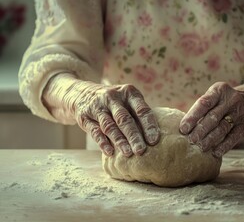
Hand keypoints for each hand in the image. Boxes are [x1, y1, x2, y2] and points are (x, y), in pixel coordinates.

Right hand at [42, 73, 160, 156]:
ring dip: (119, 140)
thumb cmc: (115, 102)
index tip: (154, 140)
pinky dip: (103, 142)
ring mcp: (98, 106)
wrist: (82, 93)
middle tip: (141, 151)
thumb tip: (159, 137)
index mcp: (129, 93)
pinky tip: (110, 152)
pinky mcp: (85, 116)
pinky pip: (95, 131)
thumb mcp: (128, 100)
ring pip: (110, 126)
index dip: (148, 125)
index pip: (142, 109)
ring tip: (128, 154)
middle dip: (134, 136)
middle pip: (125, 119)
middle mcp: (113, 97)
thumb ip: (140, 113)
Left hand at [179, 68, 243, 156]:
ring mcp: (240, 113)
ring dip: (210, 139)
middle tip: (191, 140)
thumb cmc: (225, 101)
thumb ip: (203, 108)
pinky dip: (224, 145)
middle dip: (200, 130)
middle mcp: (230, 100)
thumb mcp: (216, 96)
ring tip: (200, 147)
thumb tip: (185, 127)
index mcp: (219, 90)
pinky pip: (234, 137)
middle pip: (213, 117)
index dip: (192, 116)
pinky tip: (215, 152)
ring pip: (222, 128)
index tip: (183, 128)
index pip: (204, 103)